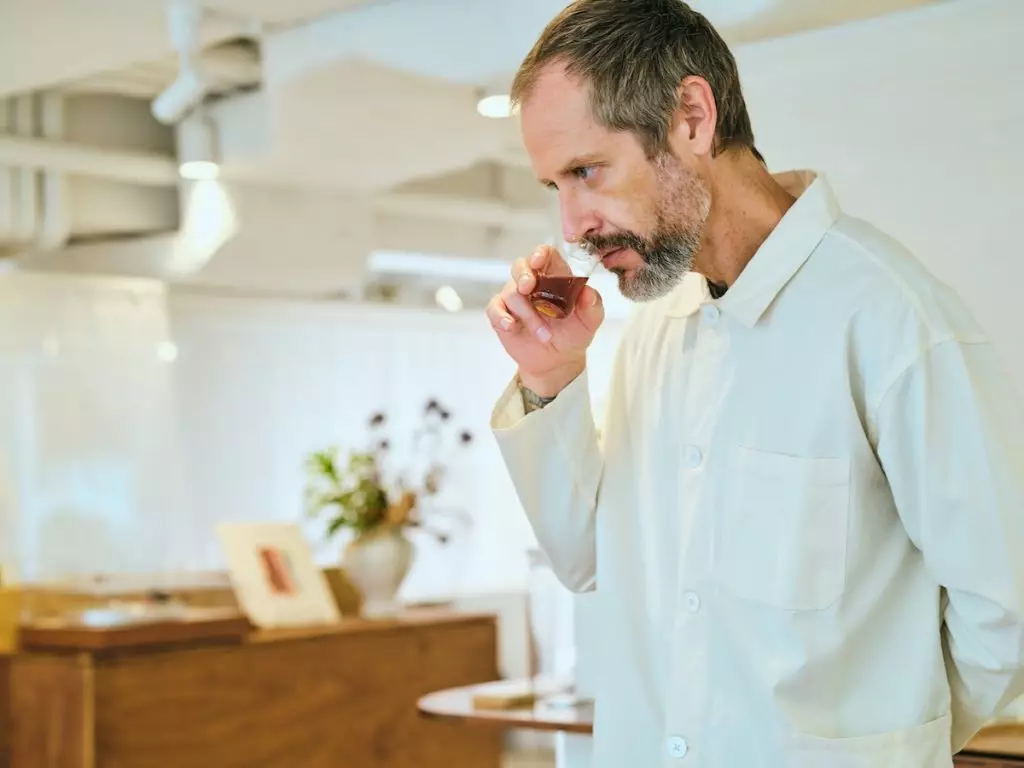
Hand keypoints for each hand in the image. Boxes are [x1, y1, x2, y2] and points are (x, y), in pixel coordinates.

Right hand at [486, 245, 604, 396]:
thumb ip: (592, 306)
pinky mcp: (501, 314)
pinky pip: (494, 309)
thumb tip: (588, 292)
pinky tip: (510, 326)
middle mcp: (532, 283)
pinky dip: (500, 316)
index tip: (539, 261)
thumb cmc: (574, 334)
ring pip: (512, 293)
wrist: (558, 360)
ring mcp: (515, 298)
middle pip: (520, 266)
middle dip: (523, 274)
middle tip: (529, 288)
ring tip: (544, 335)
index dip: (540, 253)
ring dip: (528, 315)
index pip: (545, 255)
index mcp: (555, 276)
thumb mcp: (590, 322)